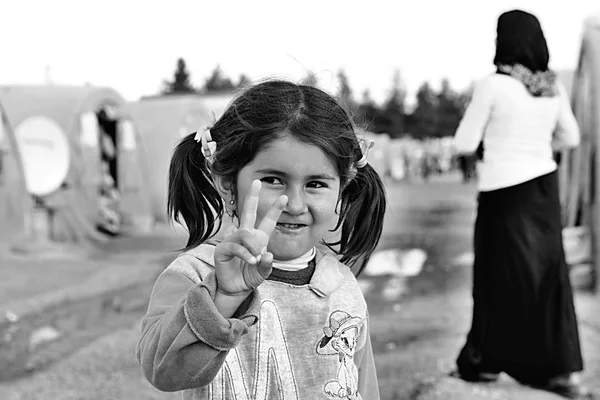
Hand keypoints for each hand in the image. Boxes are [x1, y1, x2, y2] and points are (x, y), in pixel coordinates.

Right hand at [214, 180, 287, 295]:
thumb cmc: (249, 276)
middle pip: (248, 211)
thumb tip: (267, 254)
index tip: (284, 197)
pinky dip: (245, 254)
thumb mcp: (263, 271)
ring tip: (256, 258)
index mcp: (258, 238)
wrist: (236, 289)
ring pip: (245, 233)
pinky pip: (236, 246)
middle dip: (253, 196)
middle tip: (257, 182)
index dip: (275, 209)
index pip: (267, 221)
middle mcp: (245, 235)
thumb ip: (267, 264)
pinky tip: (251, 260)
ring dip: (253, 245)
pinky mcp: (222, 249)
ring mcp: (232, 240)